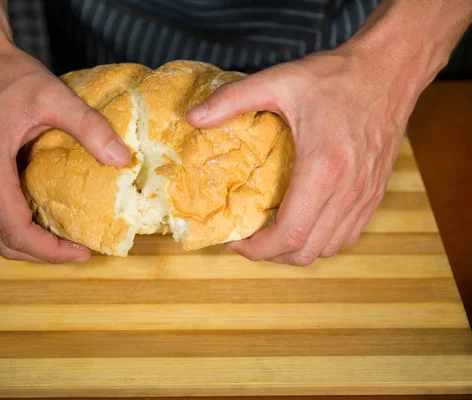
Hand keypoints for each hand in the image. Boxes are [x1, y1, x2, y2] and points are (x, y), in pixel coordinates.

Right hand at [0, 44, 130, 262]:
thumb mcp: (54, 95)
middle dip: (41, 255)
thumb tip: (122, 159)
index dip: (49, 251)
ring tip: (62, 240)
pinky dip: (13, 226)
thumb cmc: (7, 73)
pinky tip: (40, 218)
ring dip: (27, 244)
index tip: (81, 252)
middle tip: (77, 251)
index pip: (15, 230)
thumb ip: (90, 126)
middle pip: (2, 241)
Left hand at [186, 48, 415, 265]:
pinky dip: (321, 240)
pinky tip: (304, 222)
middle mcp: (348, 191)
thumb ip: (233, 100)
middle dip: (270, 254)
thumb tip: (192, 117)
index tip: (235, 241)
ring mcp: (365, 196)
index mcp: (323, 169)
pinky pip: (348, 236)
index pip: (290, 234)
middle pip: (306, 251)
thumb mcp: (280, 81)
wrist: (390, 70)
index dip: (257, 250)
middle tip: (248, 238)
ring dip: (295, 250)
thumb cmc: (337, 77)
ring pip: (328, 249)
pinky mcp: (375, 194)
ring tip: (272, 233)